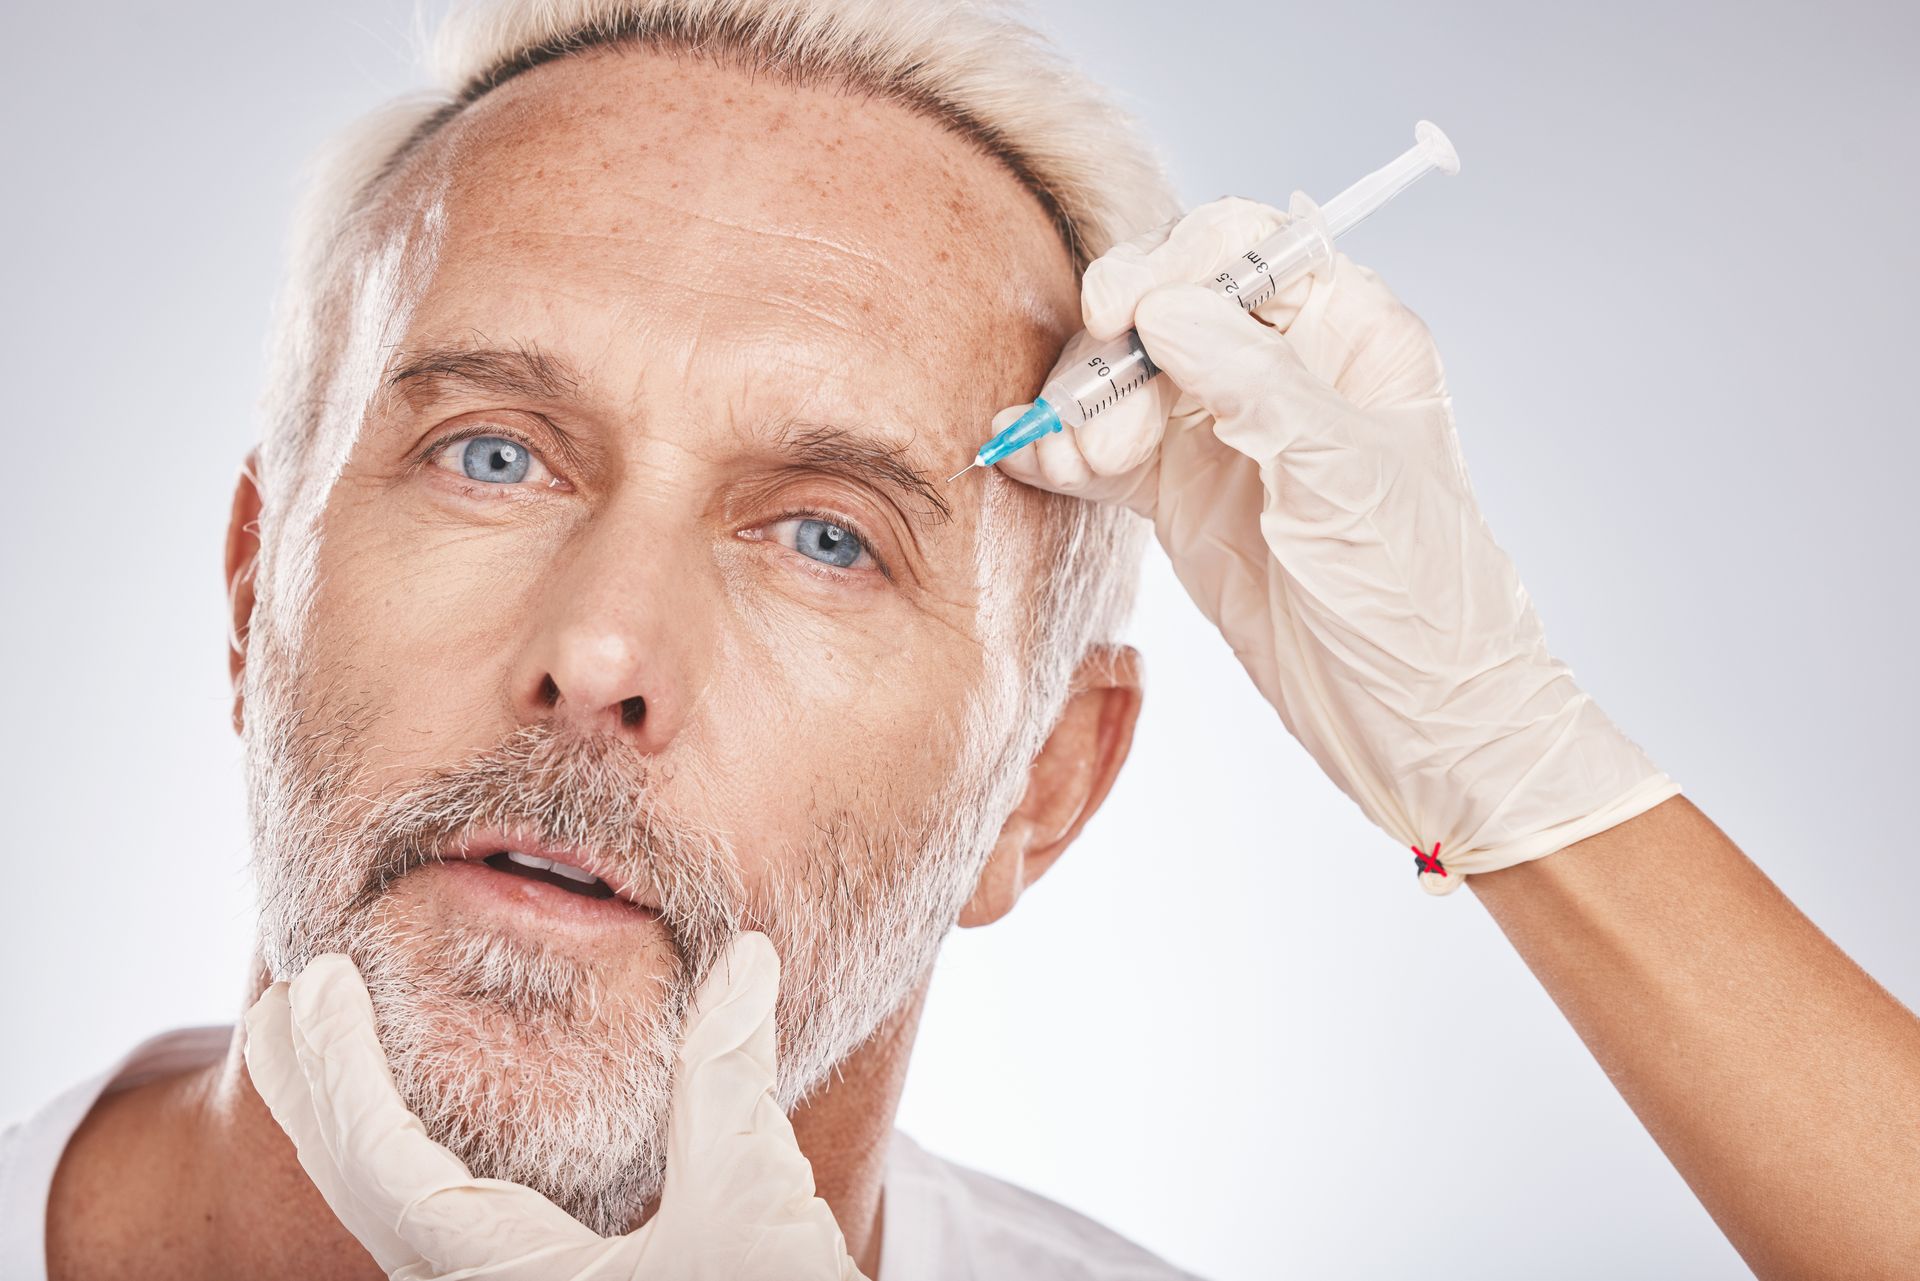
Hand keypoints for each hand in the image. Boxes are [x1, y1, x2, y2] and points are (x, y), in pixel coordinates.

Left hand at [243, 933, 865, 1279]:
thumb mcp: (750, 1202)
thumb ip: (729, 1076)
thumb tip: (746, 957)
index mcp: (505, 1280)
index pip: (381, 1165)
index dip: (338, 1069)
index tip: (312, 988)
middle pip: (360, 1197)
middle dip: (314, 1097)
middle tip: (279, 1010)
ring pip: (389, 1228)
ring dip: (355, 1138)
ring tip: (330, 1065)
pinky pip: (433, 1249)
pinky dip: (404, 1182)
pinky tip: (430, 1156)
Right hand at [998, 197, 1679, 890]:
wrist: (1418, 730)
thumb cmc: (1420, 600)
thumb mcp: (1344, 476)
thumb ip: (1253, 380)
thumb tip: (1162, 305)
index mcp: (1350, 335)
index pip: (1242, 248)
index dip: (1170, 267)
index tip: (1116, 316)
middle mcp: (1283, 371)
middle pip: (1164, 307)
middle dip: (1114, 354)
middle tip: (1100, 430)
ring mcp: (1227, 436)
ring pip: (1123, 378)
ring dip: (1081, 410)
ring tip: (1075, 466)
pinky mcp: (1184, 500)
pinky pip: (1105, 452)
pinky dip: (1063, 454)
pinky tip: (1031, 465)